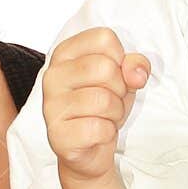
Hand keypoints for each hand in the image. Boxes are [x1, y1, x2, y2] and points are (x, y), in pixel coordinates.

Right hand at [43, 27, 150, 183]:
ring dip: (115, 113)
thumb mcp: (124, 79)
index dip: (120, 59)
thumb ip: (134, 65)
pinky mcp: (57, 135)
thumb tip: (135, 73)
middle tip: (110, 100)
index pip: (104, 38)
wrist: (91, 150)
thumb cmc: (104, 108)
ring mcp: (51, 105)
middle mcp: (53, 75)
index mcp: (65, 53)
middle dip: (119, 88)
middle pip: (105, 67)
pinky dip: (107, 133)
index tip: (113, 75)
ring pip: (103, 100)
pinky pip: (98, 128)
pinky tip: (96, 133)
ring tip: (104, 117)